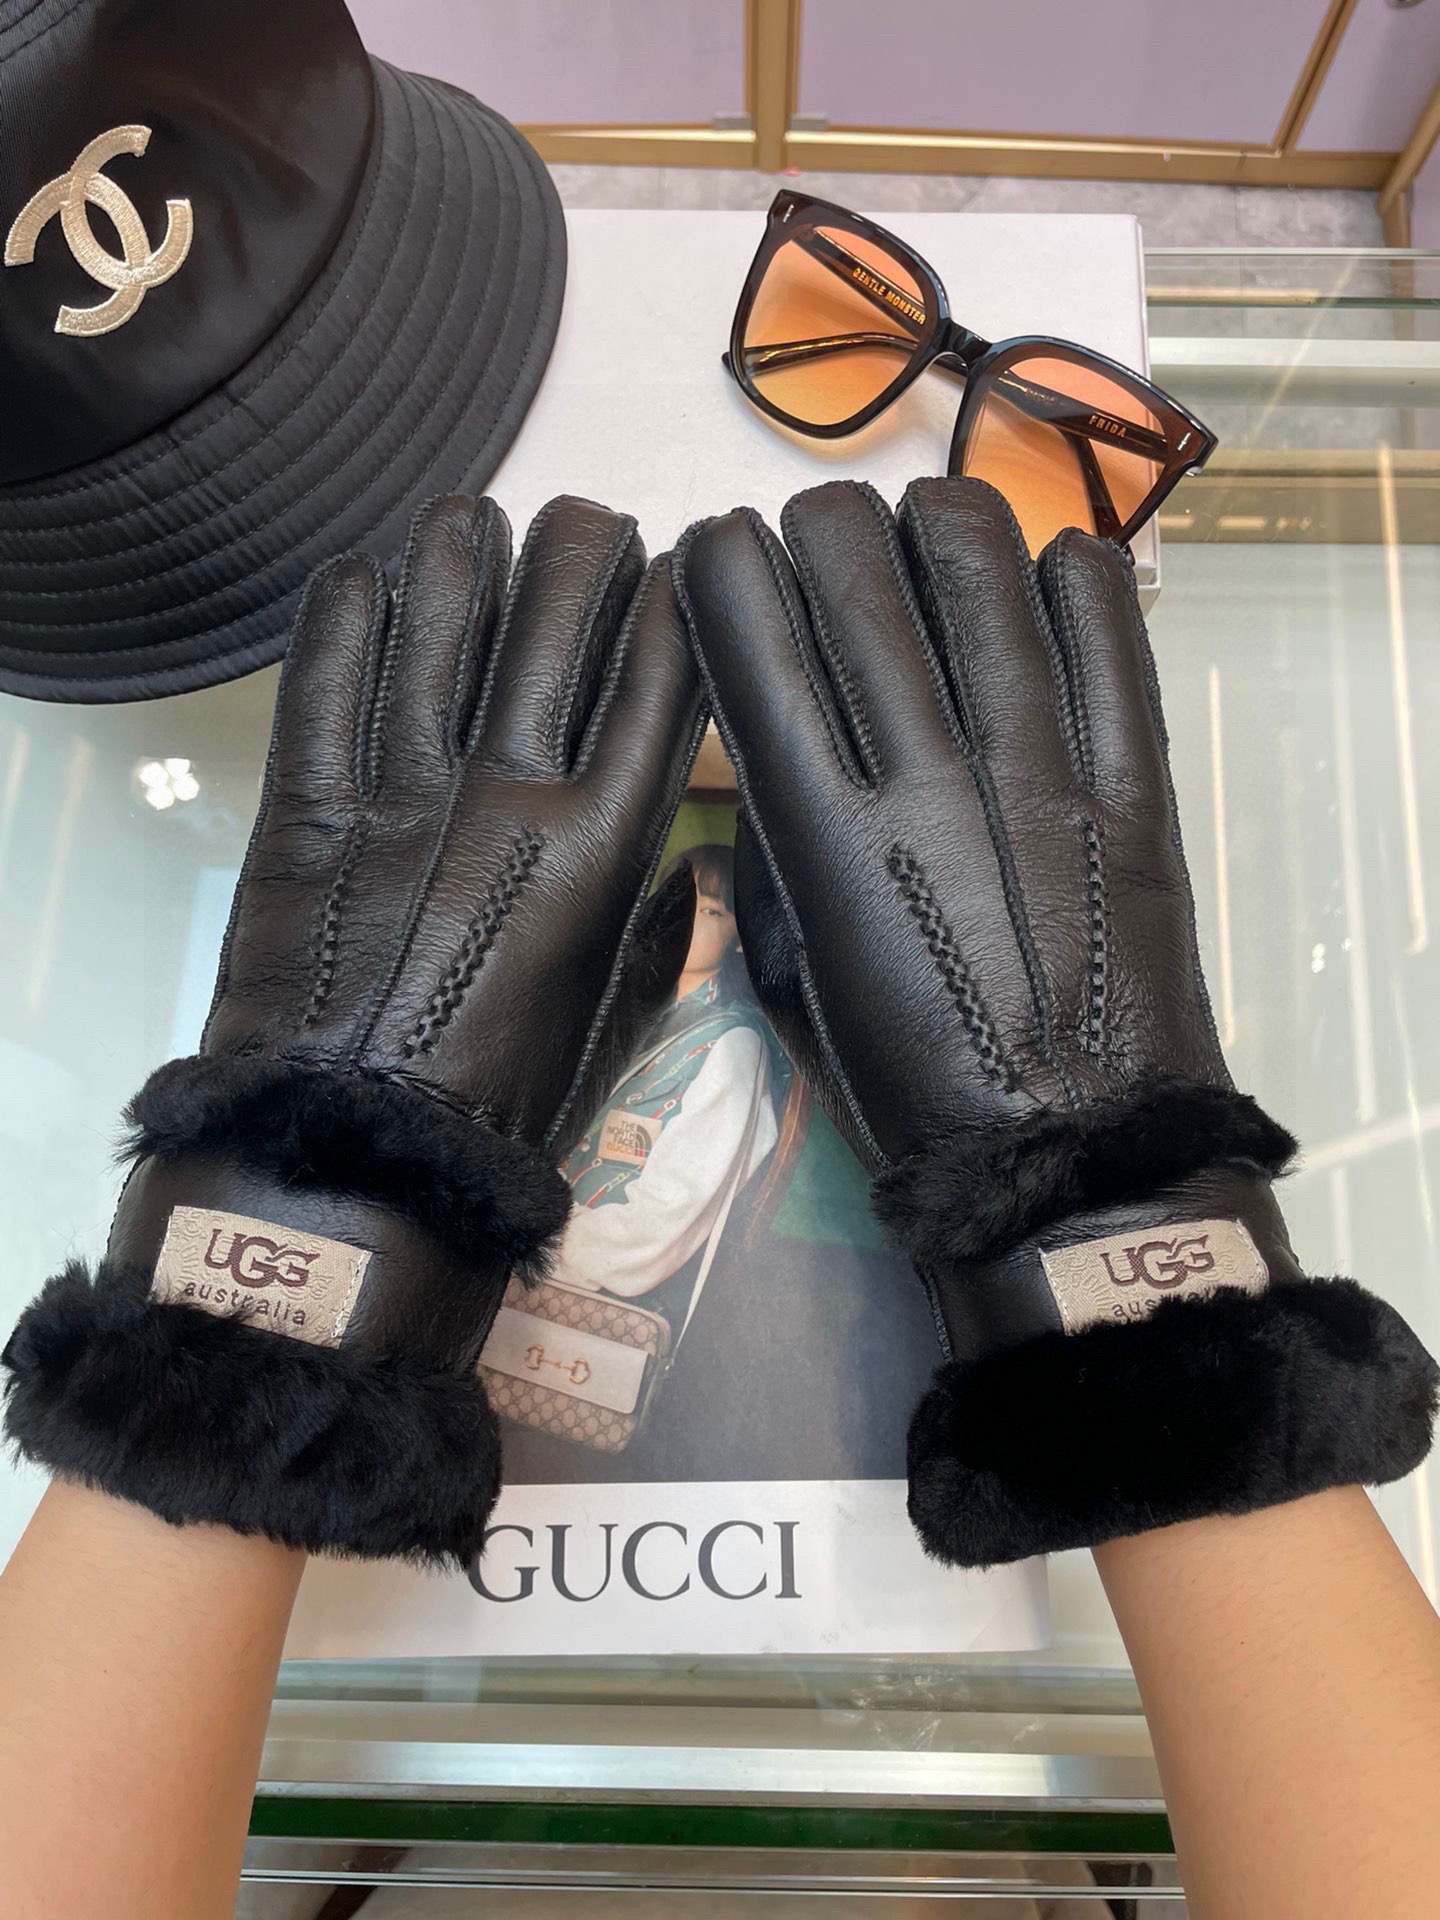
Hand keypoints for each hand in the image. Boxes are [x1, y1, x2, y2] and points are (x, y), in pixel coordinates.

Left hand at [5, 493, 704, 1562]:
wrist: (357, 1170)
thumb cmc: (506, 1111)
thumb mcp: (620, 1029)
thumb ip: (666, 936)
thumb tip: (692, 867)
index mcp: (603, 848)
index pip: (657, 682)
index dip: (672, 606)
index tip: (677, 570)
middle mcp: (511, 790)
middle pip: (559, 616)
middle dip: (584, 545)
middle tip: (584, 527)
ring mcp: (402, 786)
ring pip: (442, 614)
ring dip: (466, 549)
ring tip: (475, 524)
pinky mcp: (307, 801)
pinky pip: (325, 671)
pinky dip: (347, 606)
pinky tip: (367, 573)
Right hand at [677, 475, 1434, 1564]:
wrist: (1073, 1166)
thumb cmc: (913, 1090)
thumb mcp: (794, 978)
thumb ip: (772, 856)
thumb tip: (774, 751)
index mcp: (822, 835)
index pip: (749, 641)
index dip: (721, 568)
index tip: (720, 556)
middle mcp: (923, 775)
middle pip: (855, 574)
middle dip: (818, 529)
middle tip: (823, 544)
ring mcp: (1038, 770)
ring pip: (978, 571)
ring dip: (936, 522)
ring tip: (927, 529)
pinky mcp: (1133, 784)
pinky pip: (1108, 634)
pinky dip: (1075, 573)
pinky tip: (1046, 563)